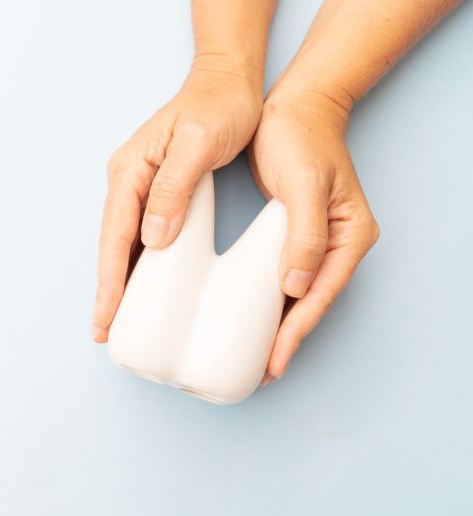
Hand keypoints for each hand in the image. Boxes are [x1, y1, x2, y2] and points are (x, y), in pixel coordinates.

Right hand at [92, 57, 263, 342]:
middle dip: (108, 288)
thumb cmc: (218, 107)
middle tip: (106, 330)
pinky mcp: (158, 191)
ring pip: (124, 243)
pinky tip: (144, 285)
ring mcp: (141, 186)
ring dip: (120, 279)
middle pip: (113, 244)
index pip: (114, 235)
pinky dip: (139, 263)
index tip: (106, 316)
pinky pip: (142, 234)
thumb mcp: (199, 142)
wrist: (229, 82)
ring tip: (119, 318)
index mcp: (131, 171)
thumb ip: (173, 187)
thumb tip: (152, 238)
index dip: (109, 279)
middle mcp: (129, 180)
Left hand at [248, 89, 379, 383]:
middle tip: (261, 372)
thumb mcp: (304, 184)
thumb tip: (296, 287)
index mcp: (349, 237)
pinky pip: (283, 278)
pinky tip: (252, 317)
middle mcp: (337, 245)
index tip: (273, 362)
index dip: (295, 332)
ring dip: (278, 327)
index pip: (319, 296)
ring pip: (298, 296)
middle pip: (311, 304)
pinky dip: (269, 302)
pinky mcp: (296, 236)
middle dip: (287, 339)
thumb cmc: (300, 139)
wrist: (294, 108)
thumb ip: (305, 235)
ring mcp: (318, 242)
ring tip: (255, 357)